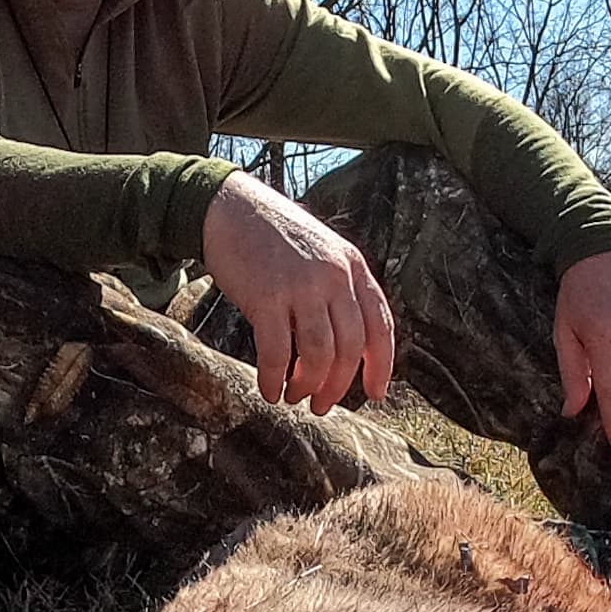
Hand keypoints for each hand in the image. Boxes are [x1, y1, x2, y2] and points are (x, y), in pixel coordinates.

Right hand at [202, 171, 395, 413]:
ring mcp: (300, 287)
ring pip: (318, 355)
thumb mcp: (323, 251)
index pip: (380, 325)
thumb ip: (340, 289)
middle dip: (338, 385)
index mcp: (352, 266)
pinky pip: (277, 353)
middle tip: (323, 405)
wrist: (230, 206)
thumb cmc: (274, 235)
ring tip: (295, 396)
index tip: (375, 394)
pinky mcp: (265, 298)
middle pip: (349, 348)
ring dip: (308, 386)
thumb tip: (349, 346)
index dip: (381, 366)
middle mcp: (333, 277)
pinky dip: (275, 380)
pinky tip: (269, 391)